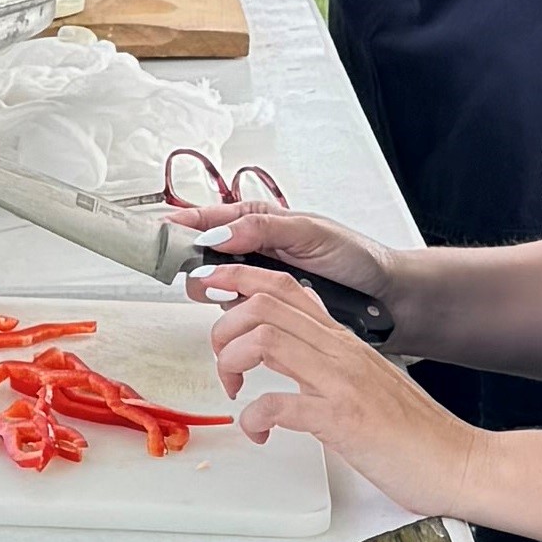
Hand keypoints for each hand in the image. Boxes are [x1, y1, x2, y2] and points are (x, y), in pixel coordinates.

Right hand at [177, 198, 406, 342]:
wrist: (384, 298)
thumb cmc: (355, 258)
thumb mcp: (310, 232)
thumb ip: (262, 229)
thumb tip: (218, 234)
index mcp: (259, 222)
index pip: (207, 220)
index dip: (180, 226)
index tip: (156, 233)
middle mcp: (252, 251)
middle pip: (202, 260)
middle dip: (199, 272)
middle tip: (209, 282)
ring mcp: (257, 282)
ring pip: (215, 291)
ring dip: (220, 298)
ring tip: (237, 303)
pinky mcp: (266, 310)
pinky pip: (236, 314)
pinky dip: (237, 319)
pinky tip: (251, 321)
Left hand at [193, 257, 479, 509]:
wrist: (460, 463)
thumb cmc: (415, 431)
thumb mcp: (369, 378)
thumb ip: (334, 355)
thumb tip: (299, 335)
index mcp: (344, 342)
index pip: (284, 287)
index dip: (240, 281)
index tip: (213, 292)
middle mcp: (341, 352)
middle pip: (264, 305)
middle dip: (224, 327)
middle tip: (224, 363)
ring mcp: (341, 383)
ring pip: (264, 339)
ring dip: (232, 362)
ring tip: (235, 391)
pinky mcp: (342, 419)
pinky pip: (277, 404)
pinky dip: (253, 417)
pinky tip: (259, 432)